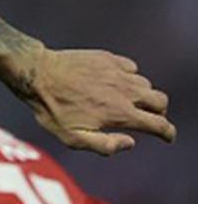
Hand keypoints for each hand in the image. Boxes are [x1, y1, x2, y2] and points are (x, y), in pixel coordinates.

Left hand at [22, 48, 174, 155]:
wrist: (36, 74)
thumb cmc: (51, 109)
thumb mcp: (73, 138)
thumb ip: (105, 146)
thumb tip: (131, 142)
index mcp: (120, 113)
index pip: (160, 124)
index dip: (168, 133)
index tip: (166, 136)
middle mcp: (124, 91)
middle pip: (161, 101)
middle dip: (159, 112)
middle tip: (145, 117)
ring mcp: (117, 72)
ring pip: (146, 84)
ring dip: (142, 95)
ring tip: (124, 101)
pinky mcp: (107, 58)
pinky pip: (131, 67)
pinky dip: (130, 77)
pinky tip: (114, 82)